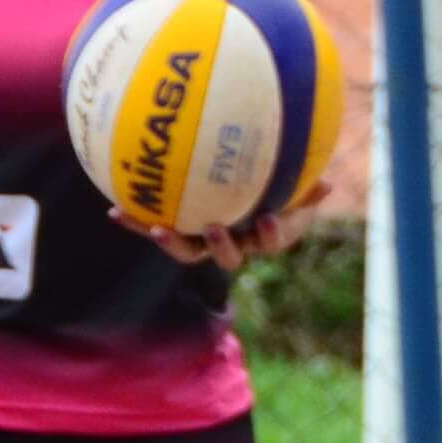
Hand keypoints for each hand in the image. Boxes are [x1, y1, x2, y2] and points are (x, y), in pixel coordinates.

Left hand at [113, 180, 330, 272]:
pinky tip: (114, 210)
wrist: (245, 193)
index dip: (270, 234)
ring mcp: (202, 240)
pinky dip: (136, 220)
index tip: (268, 220)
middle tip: (214, 227)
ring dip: (172, 241)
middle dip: (219, 245)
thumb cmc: (279, 186)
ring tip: (157, 228)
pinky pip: (158, 226)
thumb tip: (327, 185)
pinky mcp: (178, 231)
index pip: (270, 242)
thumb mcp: (296, 187)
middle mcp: (233, 243)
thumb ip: (308, 188)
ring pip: (188, 250)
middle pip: (226, 256)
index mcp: (262, 236)